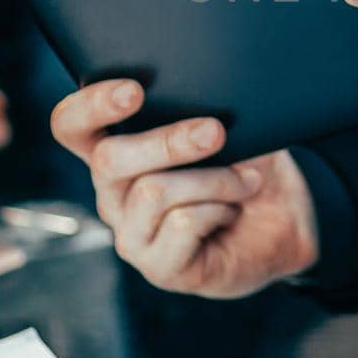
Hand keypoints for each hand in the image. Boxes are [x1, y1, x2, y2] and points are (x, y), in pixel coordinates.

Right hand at [50, 80, 320, 297]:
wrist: (285, 222)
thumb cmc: (248, 167)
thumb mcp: (232, 130)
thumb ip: (204, 114)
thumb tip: (203, 105)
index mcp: (117, 152)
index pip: (72, 126)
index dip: (90, 106)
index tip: (133, 90)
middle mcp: (113, 194)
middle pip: (109, 159)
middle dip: (167, 141)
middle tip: (215, 131)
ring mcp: (131, 234)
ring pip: (153, 191)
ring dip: (214, 179)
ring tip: (246, 181)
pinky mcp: (158, 266)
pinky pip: (182, 224)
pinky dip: (218, 208)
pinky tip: (232, 211)